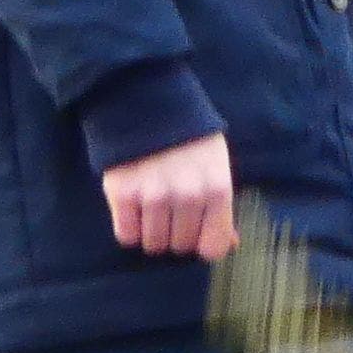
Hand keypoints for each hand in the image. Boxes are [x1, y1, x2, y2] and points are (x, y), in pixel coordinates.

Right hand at [102, 133, 234, 263]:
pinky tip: (134, 211)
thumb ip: (222, 208)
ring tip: (152, 211)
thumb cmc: (189, 141)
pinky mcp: (122, 194)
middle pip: (180, 246)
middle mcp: (188, 196)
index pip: (213, 247)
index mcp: (217, 190)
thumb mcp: (216, 167)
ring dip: (152, 234)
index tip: (197, 234)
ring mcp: (153, 196)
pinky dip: (129, 229)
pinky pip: (126, 235)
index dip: (204, 244)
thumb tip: (230, 244)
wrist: (146, 106)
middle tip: (171, 214)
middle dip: (176, 236)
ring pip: (153, 244)